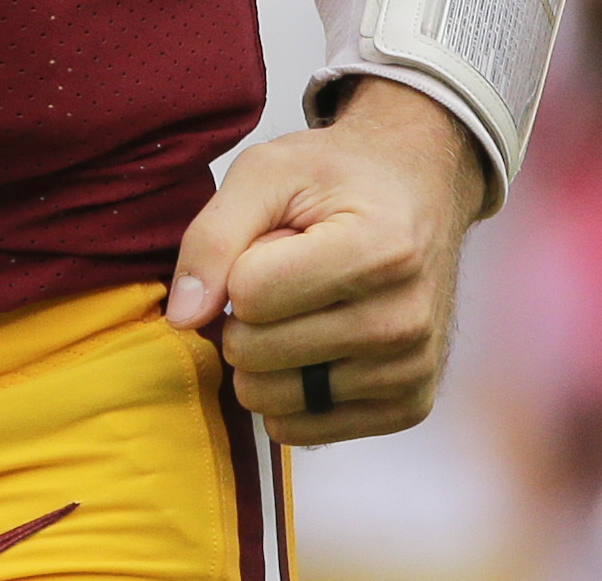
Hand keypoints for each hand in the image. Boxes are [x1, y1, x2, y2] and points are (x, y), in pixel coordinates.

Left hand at [166, 76, 484, 443]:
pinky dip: (288, 391)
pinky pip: (299, 429)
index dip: (238, 267)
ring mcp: (412, 370)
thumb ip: (213, 235)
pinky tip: (317, 344)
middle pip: (255, 353)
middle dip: (245, 314)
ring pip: (271, 399)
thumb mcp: (268, 171)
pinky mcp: (408, 406)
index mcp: (380, 250)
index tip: (273, 242)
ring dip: (264, 355)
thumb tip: (182, 318)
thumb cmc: (338, 178)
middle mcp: (406, 320)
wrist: (419, 193)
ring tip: (305, 305)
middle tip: (287, 274)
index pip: (249, 295)